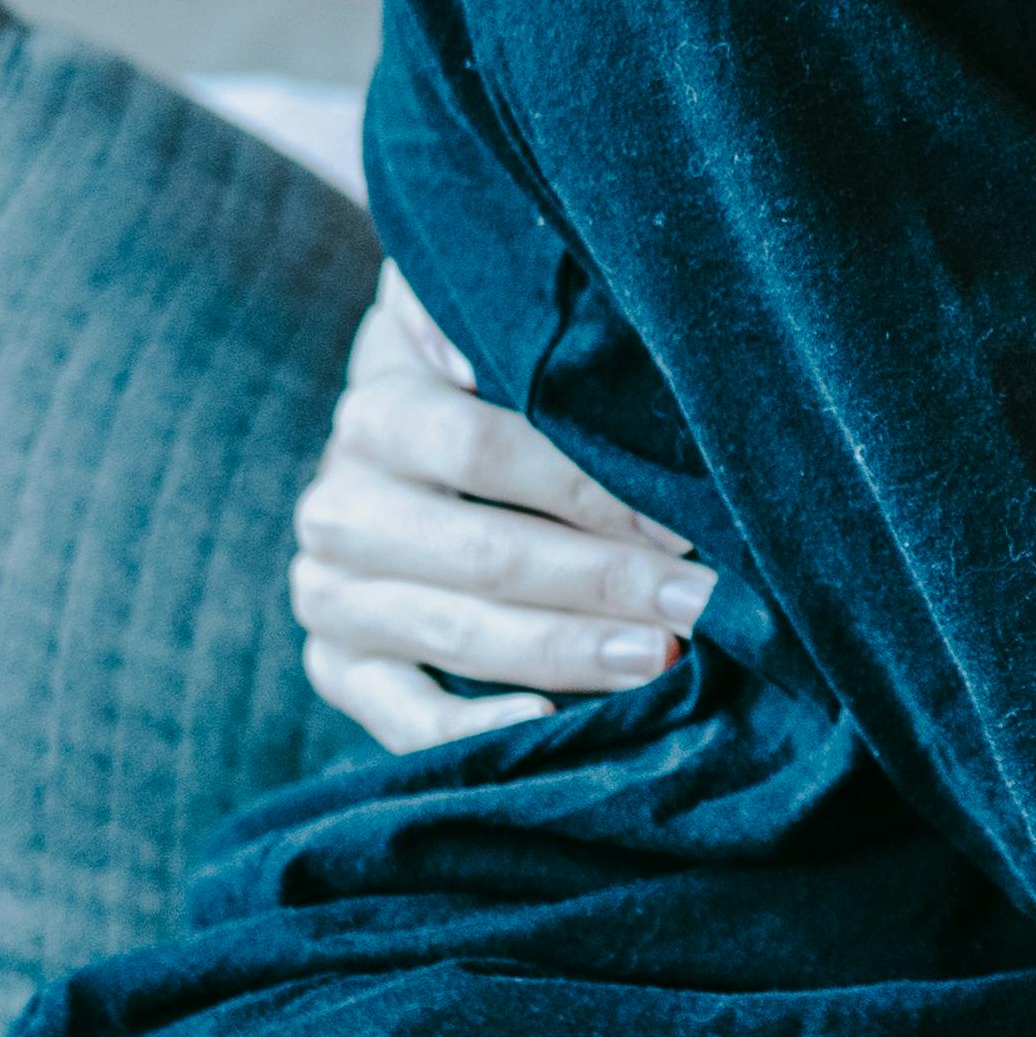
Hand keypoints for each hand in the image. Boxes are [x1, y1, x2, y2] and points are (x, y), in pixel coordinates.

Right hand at [292, 267, 719, 748]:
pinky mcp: (335, 666)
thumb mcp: (481, 320)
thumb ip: (496, 309)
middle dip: (607, 579)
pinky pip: (400, 714)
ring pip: (456, 633)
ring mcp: (331, 593)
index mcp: (376, 411)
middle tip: (704, 601)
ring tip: (663, 655)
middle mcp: (338, 505)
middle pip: (484, 551)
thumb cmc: (483, 380)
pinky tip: (550, 720)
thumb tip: (509, 328)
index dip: (590, 485)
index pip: (483, 449)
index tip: (685, 516)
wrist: (400, 451)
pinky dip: (471, 727)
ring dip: (569, 651)